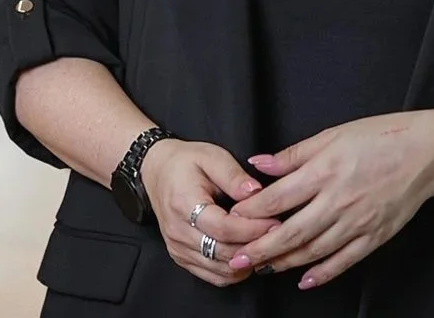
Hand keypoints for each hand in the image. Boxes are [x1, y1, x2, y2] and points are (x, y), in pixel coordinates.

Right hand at [140, 138, 281, 286]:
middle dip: (254, 246)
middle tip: (277, 234)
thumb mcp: (211, 156)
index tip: (275, 222)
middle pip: (223, 253)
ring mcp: (178, 248)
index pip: (223, 229)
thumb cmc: (184, 163)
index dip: (252, 229)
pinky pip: (214, 276)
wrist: (156, 172)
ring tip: (265, 244)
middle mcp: (178, 232)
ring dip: (247, 262)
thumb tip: (257, 192)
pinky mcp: (182, 258)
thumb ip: (234, 175)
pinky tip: (248, 254)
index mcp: (184, 204)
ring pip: (221, 270)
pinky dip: (235, 270)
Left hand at [224, 113, 433, 289]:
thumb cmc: (379, 137)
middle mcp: (338, 201)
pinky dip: (323, 273)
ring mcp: (358, 222)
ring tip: (263, 268)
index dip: (251, 212)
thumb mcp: (331, 135)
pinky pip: (344, 260)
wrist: (426, 152)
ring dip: (285, 262)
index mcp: (324, 172)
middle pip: (291, 232)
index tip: (231, 220)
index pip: (278, 198)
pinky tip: (305, 279)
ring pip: (314, 250)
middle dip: (260, 248)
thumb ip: (293, 154)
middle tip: (237, 259)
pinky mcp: (375, 236)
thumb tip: (259, 163)